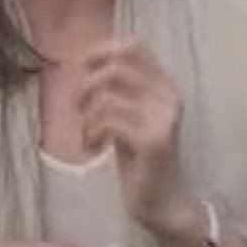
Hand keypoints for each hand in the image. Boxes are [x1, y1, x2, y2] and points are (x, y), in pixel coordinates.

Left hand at [77, 38, 198, 240]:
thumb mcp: (126, 116)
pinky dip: (92, 133)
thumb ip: (115, 90)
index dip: (103, 50)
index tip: (83, 70)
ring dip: (88, 118)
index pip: (135, 45)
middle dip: (87, 85)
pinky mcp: (154, 141)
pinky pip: (111, 121)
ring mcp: (163, 118)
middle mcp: (168, 96)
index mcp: (163, 85)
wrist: (161, 201)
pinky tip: (93, 149)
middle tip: (78, 109)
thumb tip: (86, 61)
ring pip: (109, 96)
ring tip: (88, 136)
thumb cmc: (139, 159)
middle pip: (118, 66)